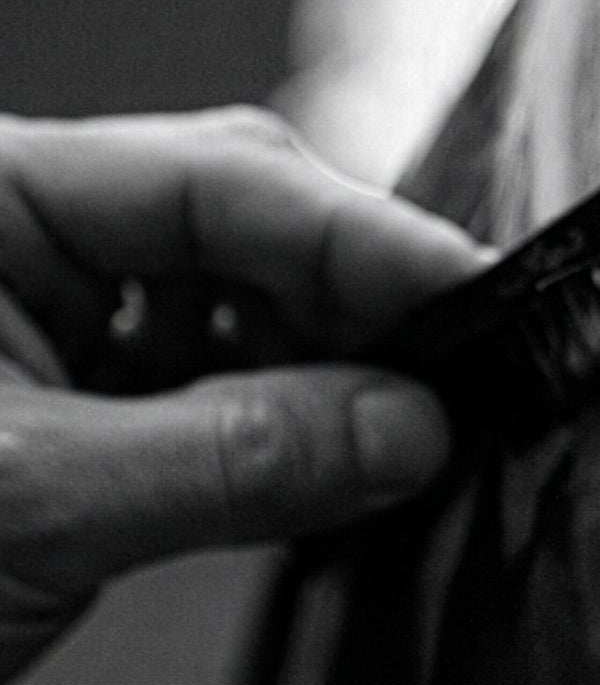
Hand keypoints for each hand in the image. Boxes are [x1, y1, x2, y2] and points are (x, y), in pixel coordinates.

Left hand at [0, 107, 491, 684]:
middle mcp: (29, 238)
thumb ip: (237, 454)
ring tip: (392, 423)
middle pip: (245, 223)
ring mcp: (56, 317)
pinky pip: (218, 380)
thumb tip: (409, 422)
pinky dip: (284, 421)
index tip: (472, 286)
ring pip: (242, 303)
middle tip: (451, 364)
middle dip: (351, 295)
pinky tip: (327, 453)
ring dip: (325, 363)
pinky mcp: (84, 398)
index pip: (219, 181)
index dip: (362, 235)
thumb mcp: (30, 503)